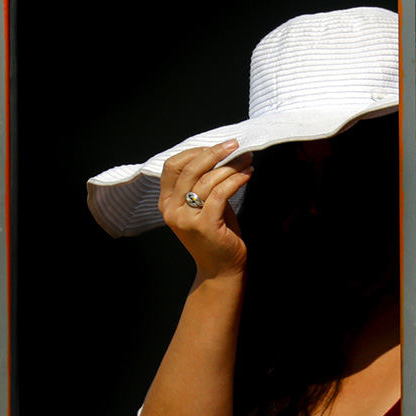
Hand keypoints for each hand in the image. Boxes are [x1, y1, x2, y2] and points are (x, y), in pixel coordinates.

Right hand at [158, 140, 253, 279]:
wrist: (221, 270)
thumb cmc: (216, 235)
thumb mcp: (203, 206)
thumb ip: (203, 184)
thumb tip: (221, 154)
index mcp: (166, 202)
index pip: (172, 166)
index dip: (195, 151)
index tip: (217, 146)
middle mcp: (171, 209)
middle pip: (190, 169)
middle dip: (215, 153)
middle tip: (235, 145)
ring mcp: (186, 218)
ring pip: (208, 180)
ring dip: (232, 166)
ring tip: (247, 160)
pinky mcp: (205, 225)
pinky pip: (220, 193)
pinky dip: (236, 180)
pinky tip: (248, 174)